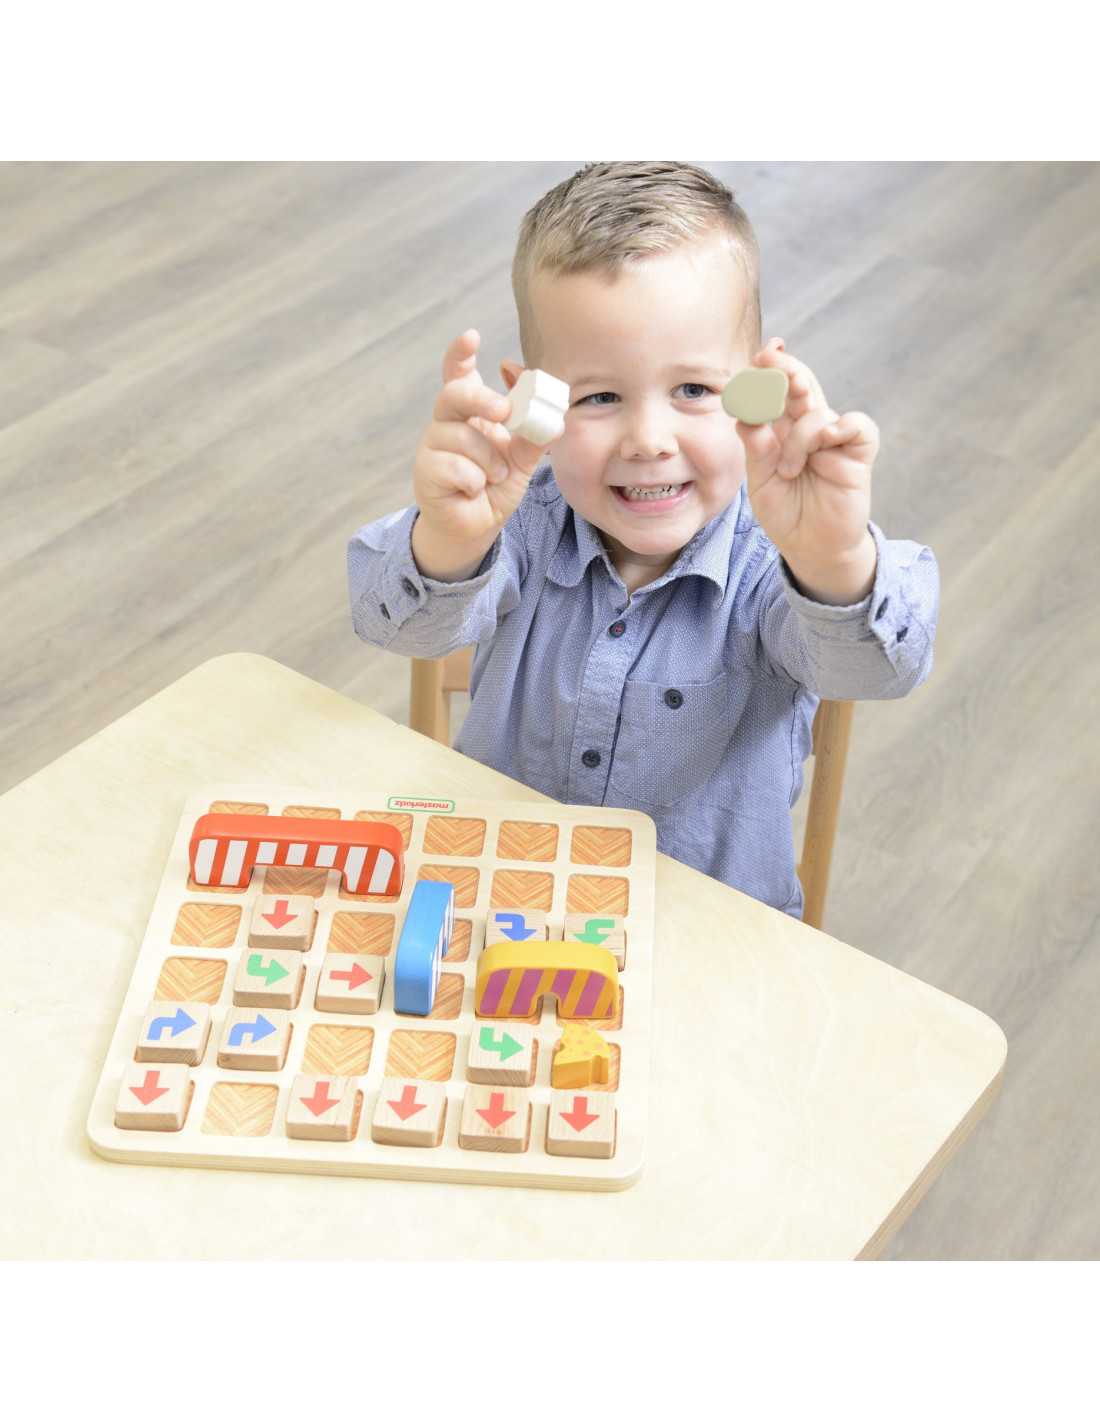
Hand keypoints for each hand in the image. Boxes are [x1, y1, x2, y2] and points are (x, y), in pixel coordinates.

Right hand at [411, 329, 559, 580]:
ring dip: (489, 463)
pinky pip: (457, 467)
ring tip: (493, 478)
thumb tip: (556, 420)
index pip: (458, 374)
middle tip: (504, 412)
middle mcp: (448, 422)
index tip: (471, 336)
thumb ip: (534, 439)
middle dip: (481, 399)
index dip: (460, 353)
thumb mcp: (522, 461)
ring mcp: (433, 445)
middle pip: (454, 394)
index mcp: (470, 412)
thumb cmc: (495, 486)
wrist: (476, 526)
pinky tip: (473, 490)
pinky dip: (475, 482)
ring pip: (464, 438)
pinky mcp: (426, 471)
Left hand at [736, 339, 878, 603]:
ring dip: (799, 437)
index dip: (771, 370)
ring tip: (790, 471)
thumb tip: (744, 414)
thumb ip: (755, 448)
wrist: (811, 549)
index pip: (778, 391)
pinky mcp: (857, 456)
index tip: (760, 354)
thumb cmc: (786, 513)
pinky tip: (826, 438)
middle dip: (786, 370)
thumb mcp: (761, 481)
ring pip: (819, 412)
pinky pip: (857, 426)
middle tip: (769, 360)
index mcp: (783, 431)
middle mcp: (809, 429)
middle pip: (801, 387)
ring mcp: (834, 441)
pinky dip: (842, 426)